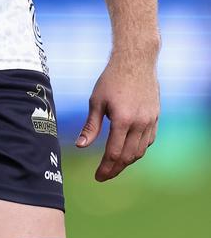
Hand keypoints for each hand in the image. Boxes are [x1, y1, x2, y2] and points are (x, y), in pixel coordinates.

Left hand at [75, 53, 159, 181]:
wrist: (135, 60)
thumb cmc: (112, 78)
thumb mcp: (96, 101)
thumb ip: (91, 126)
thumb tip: (80, 146)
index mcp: (122, 120)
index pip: (114, 153)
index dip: (105, 168)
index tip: (97, 177)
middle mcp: (139, 123)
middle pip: (128, 156)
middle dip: (115, 169)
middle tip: (104, 175)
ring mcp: (150, 121)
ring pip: (140, 151)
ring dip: (127, 161)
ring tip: (114, 164)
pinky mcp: (156, 117)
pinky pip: (149, 141)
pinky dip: (138, 149)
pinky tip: (129, 150)